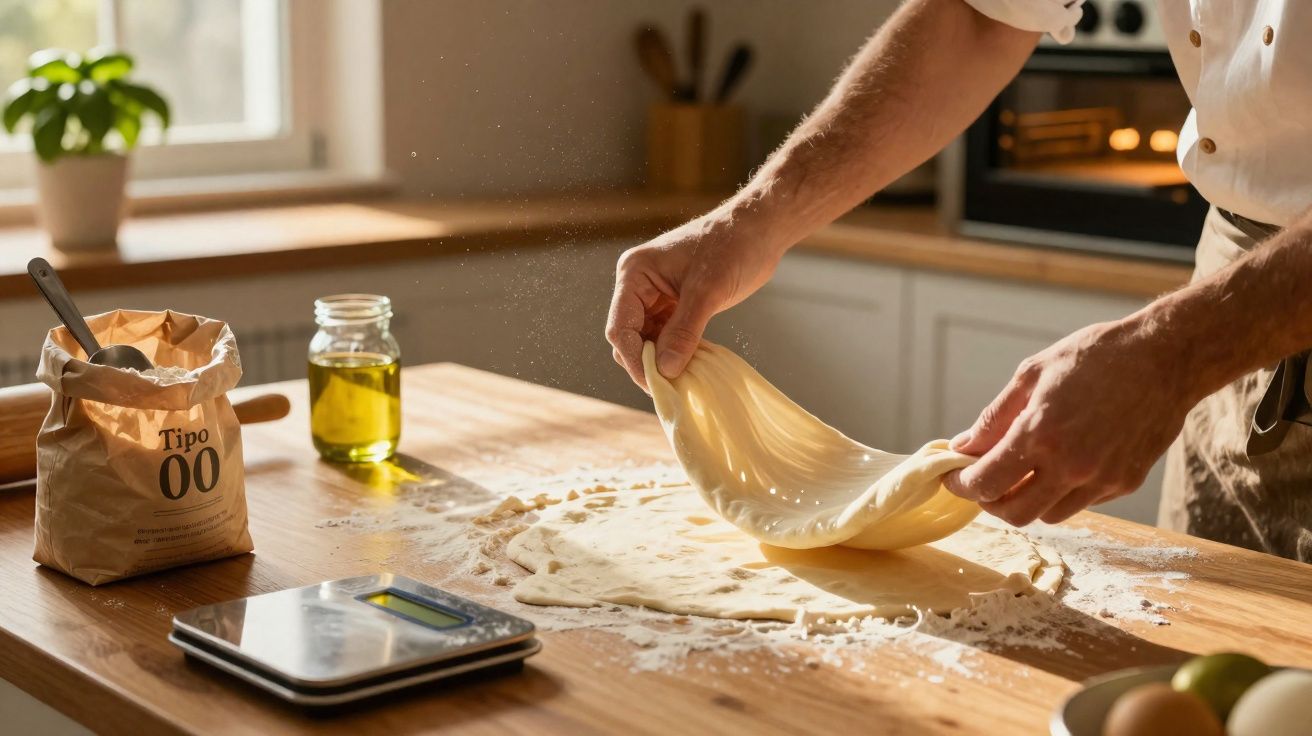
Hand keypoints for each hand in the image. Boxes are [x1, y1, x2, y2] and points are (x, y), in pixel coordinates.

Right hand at [606, 212, 782, 388]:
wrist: (759, 230)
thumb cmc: (733, 248)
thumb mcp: (708, 292)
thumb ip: (684, 332)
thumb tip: (666, 370)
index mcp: (635, 274)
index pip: (621, 327)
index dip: (636, 359)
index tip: (657, 385)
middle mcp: (638, 285)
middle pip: (629, 337)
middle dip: (647, 362)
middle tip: (670, 389)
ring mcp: (654, 295)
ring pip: (647, 340)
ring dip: (662, 361)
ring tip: (683, 382)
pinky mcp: (673, 304)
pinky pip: (665, 336)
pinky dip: (675, 353)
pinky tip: (690, 367)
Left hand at [942, 318, 1196, 525]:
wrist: (1166, 357)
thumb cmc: (1095, 357)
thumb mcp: (1032, 374)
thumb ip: (994, 418)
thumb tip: (963, 446)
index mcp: (1039, 434)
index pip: (985, 483)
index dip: (962, 484)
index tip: (955, 476)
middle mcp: (1070, 465)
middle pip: (1014, 514)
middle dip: (991, 502)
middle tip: (986, 480)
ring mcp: (1101, 479)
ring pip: (1049, 515)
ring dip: (1028, 499)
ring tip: (1025, 470)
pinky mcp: (1125, 483)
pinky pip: (1082, 502)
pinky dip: (1063, 491)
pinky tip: (1064, 462)